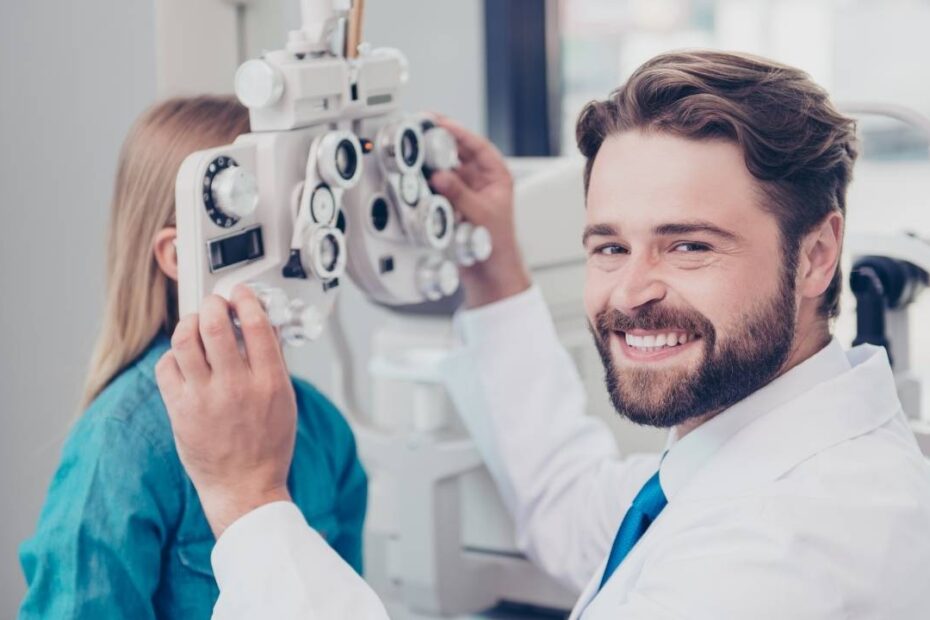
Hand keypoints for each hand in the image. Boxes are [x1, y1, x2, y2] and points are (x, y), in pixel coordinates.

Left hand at [155, 284, 296, 537]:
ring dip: (189, 323)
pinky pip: (166, 367)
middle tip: (213, 304)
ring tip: (194, 324)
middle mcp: (236, 386)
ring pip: (184, 341)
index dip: (245, 300)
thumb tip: (264, 328)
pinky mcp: (180, 410)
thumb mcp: (285, 400)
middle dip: (212, 304)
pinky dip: (173, 355)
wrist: (245, 487)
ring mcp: (204, 398)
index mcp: (268, 382)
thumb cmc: (268, 447)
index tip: (239, 294)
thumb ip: (274, 362)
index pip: (255, 325)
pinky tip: (183, 357)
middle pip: (214, 325)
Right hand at [429, 115, 531, 307]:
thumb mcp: (481, 215)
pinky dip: (427, 180)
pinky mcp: (452, 203)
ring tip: (414, 148)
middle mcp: (481, 181)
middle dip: (440, 140)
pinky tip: (415, 173)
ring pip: (446, 167)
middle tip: (421, 128)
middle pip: (458, 152)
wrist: (490, 272)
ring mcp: (466, 191)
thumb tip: (440, 176)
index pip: (478, 146)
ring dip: (432, 159)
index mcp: (497, 176)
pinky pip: (437, 186)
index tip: (440, 122)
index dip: (459, 132)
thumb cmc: (498, 245)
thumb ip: (460, 194)